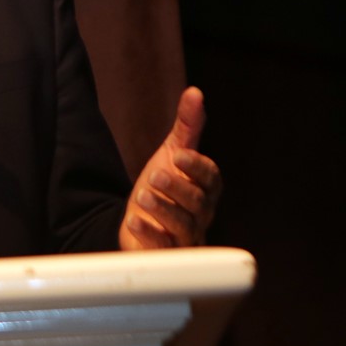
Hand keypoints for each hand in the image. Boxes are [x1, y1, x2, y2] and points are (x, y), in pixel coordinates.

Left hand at [119, 86, 221, 249]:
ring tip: (142, 195)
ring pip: (183, 226)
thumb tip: (194, 92)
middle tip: (155, 175)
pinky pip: (163, 249)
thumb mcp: (171, 153)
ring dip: (163, 211)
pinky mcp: (165, 254)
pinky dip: (150, 235)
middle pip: (197, 202)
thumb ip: (187, 126)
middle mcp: (200, 214)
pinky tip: (134, 221)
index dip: (197, 167)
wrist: (138, 219)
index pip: (211, 178)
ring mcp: (184, 236)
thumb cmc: (162, 185)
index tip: (178, 155)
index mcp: (205, 188)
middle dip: (177, 188)